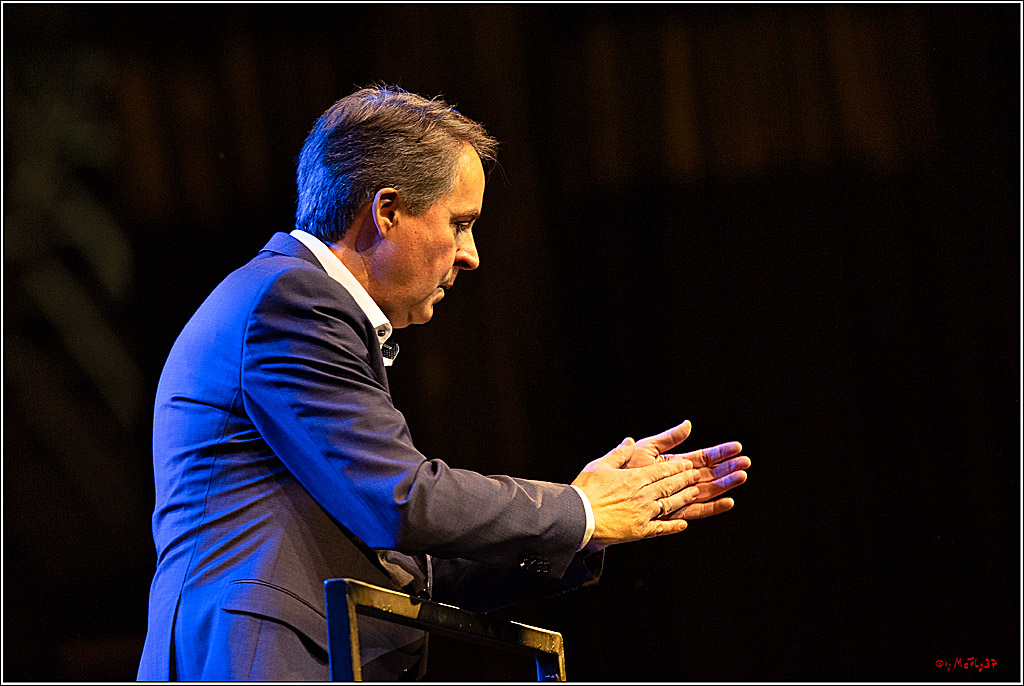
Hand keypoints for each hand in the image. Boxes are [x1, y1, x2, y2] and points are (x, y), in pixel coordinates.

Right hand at [572, 438, 700, 546]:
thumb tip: (629, 441)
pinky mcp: (641, 531)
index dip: (677, 467)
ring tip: (695, 493)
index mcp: (634, 478)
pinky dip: (673, 526)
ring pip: (670, 504)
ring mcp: (644, 513)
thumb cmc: (586, 490)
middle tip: (697, 475)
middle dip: (685, 479)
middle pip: (670, 485)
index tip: (688, 464)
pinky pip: (661, 528)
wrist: (578, 518)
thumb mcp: (599, 466)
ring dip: (684, 498)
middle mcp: (643, 495)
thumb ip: (618, 453)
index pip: (662, 470)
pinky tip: (683, 524)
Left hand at [616, 419, 749, 520]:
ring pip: (708, 490)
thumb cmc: (623, 470)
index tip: (737, 447)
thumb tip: (688, 424)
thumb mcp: (647, 449)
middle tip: (746, 462)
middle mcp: (680, 481)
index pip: (703, 457)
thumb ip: (668, 438)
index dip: (720, 452)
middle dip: (728, 468)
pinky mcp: (674, 512)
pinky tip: (728, 501)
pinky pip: (697, 510)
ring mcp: (678, 497)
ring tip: (742, 476)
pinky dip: (713, 507)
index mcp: (675, 464)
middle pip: (710, 474)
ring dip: (725, 485)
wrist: (608, 494)